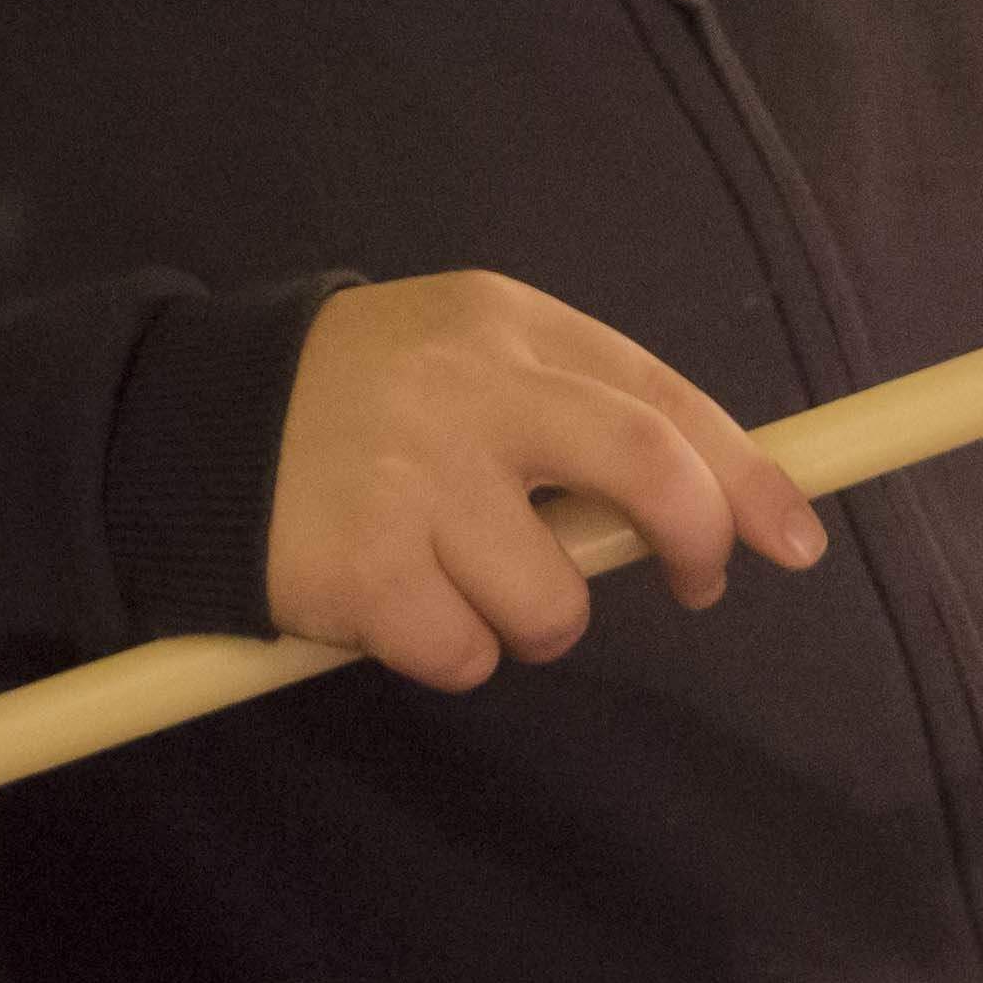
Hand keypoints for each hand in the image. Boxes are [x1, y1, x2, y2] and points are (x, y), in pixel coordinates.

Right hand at [265, 275, 824, 691]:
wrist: (188, 429)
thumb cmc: (363, 403)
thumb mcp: (466, 355)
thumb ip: (575, 408)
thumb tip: (710, 503)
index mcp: (508, 327)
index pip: (665, 400)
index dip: (747, 478)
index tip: (793, 538)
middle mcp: (469, 392)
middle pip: (648, 473)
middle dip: (695, 541)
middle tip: (691, 583)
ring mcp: (413, 482)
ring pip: (555, 603)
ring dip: (532, 620)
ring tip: (464, 579)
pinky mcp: (360, 571)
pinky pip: (464, 655)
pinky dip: (450, 651)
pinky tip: (397, 603)